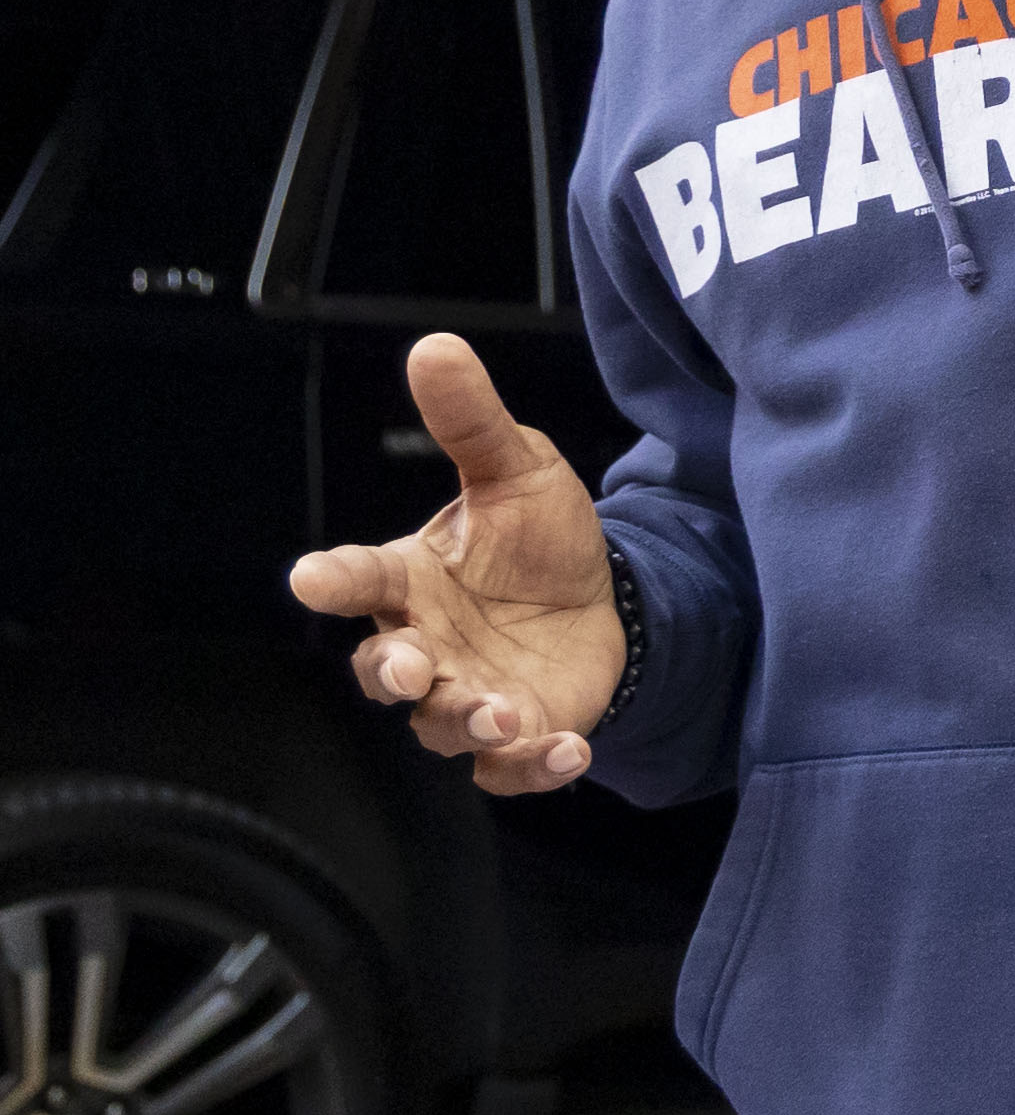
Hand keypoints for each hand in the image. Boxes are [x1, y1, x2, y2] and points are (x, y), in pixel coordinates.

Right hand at [292, 335, 619, 794]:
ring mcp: (467, 693)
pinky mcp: (517, 733)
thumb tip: (435, 346)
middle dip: (394, 670)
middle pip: (385, 668)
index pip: (355, 577)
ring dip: (468, 720)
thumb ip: (472, 421)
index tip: (310, 577)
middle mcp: (426, 643)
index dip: (331, 578)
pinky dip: (533, 766)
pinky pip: (507, 768)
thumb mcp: (517, 469)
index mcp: (408, 579)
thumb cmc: (537, 537)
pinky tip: (569, 751)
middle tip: (413, 663)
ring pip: (441, 725)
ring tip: (505, 711)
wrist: (604, 597)